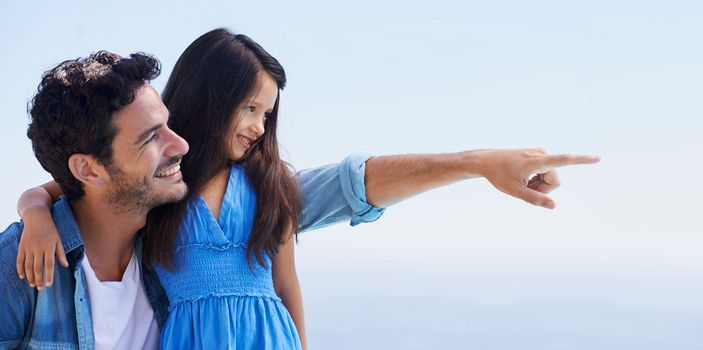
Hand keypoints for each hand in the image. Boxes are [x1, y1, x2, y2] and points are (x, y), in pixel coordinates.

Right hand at [16, 207, 67, 290]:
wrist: (37, 218)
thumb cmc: (50, 230)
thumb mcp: (58, 240)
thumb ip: (61, 253)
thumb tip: (65, 266)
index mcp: (49, 247)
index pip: (49, 264)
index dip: (48, 275)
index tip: (48, 285)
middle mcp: (38, 248)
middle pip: (37, 267)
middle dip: (38, 279)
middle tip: (39, 289)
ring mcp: (29, 247)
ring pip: (28, 265)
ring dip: (30, 277)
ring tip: (32, 285)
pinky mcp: (21, 246)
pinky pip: (19, 260)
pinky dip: (20, 269)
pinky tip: (22, 276)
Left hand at [476, 148, 599, 208]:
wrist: (486, 161)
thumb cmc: (498, 176)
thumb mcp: (514, 191)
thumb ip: (534, 199)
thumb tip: (553, 206)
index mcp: (536, 161)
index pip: (563, 160)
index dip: (581, 160)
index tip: (597, 158)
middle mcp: (541, 153)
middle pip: (555, 180)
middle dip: (544, 189)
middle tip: (525, 188)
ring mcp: (539, 153)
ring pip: (550, 177)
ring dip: (539, 184)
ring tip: (522, 181)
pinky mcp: (538, 154)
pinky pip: (545, 172)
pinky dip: (536, 179)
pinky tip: (523, 177)